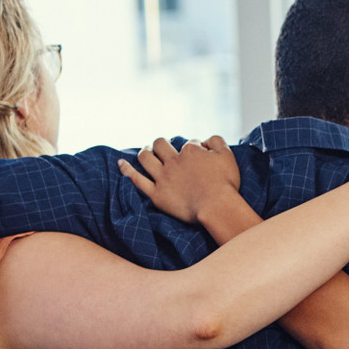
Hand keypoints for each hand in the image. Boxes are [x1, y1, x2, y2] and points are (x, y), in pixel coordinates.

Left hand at [119, 136, 243, 224]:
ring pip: (146, 158)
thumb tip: (205, 140)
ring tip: (146, 150)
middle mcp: (173, 161)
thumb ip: (216, 141)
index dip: (195, 147)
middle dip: (162, 143)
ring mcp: (162, 178)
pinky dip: (127, 170)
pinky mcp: (156, 194)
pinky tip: (121, 163)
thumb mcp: (228, 156)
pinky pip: (136, 180)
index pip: (189, 143)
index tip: (200, 155)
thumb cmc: (225, 183)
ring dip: (145, 151)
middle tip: (164, 146)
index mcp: (190, 151)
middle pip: (161, 145)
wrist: (217, 207)